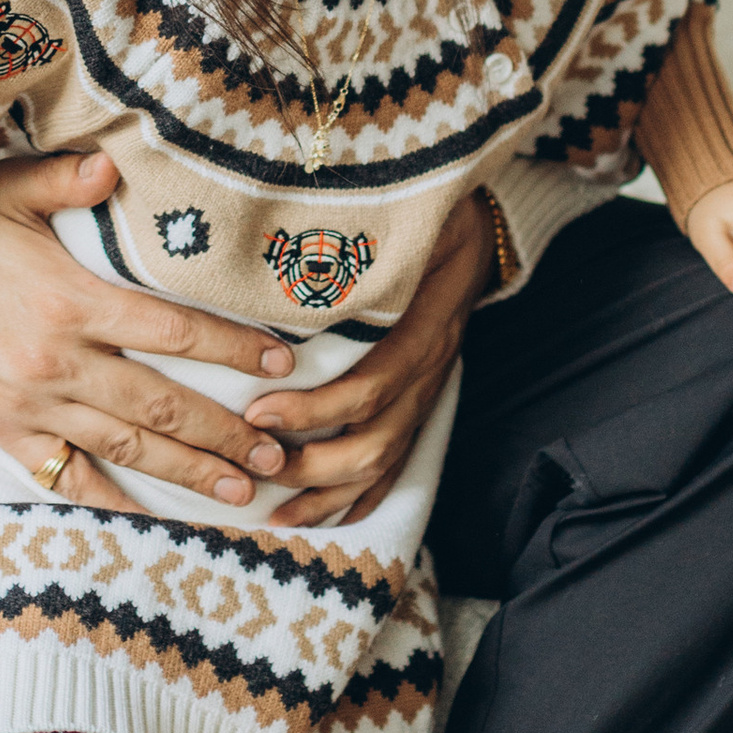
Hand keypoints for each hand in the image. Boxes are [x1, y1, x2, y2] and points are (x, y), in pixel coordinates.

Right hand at [0, 149, 296, 513]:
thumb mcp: (8, 189)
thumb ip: (67, 177)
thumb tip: (116, 164)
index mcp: (72, 303)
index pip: (172, 332)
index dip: (231, 349)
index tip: (280, 363)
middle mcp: (59, 364)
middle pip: (161, 406)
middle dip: (225, 434)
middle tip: (277, 455)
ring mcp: (33, 407)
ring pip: (125, 448)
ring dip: (187, 472)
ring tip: (239, 491)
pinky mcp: (6, 433)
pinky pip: (65, 476)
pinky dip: (111, 498)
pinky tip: (153, 514)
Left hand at [240, 188, 492, 530]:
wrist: (481, 229)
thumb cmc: (430, 216)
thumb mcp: (404, 217)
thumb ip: (360, 238)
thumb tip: (289, 237)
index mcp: (423, 327)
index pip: (371, 386)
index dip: (316, 409)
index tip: (258, 411)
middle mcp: (428, 370)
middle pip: (375, 442)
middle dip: (311, 465)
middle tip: (251, 465)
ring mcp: (428, 393)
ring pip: (384, 464)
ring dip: (328, 495)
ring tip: (273, 512)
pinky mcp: (422, 405)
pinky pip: (397, 466)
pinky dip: (360, 498)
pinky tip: (320, 516)